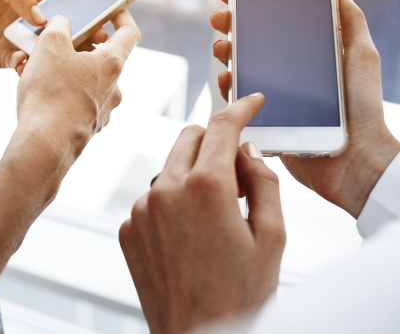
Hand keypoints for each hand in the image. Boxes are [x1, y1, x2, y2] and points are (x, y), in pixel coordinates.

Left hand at [0, 0, 108, 68]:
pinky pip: (25, 65)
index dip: (80, 0)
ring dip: (59, 53)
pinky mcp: (2, 58)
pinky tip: (28, 67)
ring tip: (70, 59)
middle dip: (80, 31)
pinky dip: (31, 68)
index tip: (101, 9)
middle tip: (98, 40)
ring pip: (47, 48)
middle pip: (59, 24)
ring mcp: (14, 38)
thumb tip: (41, 15)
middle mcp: (23, 16)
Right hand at [0, 10, 138, 333]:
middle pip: (101, 58)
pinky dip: (56, 91)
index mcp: (112, 64)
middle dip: (76, 45)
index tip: (111, 9)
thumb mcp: (50, 45)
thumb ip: (58, 26)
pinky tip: (31, 89)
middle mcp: (114, 88)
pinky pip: (73, 101)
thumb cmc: (50, 93)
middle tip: (52, 39)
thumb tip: (63, 22)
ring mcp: (101, 110)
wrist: (43, 146)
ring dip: (61, 69)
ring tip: (28, 65)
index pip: (129, 32)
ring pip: (83, 81)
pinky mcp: (84, 127)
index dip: (121, 16)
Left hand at [119, 96, 284, 332]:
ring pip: (170, 168)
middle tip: (237, 175)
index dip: (240, 109)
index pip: (221, 127)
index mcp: (206, 187)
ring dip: (192, 175)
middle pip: (189, 138)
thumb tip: (247, 151)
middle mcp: (165, 191)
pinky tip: (189, 237)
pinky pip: (152, 198)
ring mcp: (141, 210)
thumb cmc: (240, 296)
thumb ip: (262, 182)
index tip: (250, 103)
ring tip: (214, 217)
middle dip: (214, 142)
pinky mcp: (128, 229)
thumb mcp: (272, 237)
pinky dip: (172, 203)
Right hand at [210, 0, 399, 217]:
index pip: (276, 22)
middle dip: (232, 25)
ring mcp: (274, 96)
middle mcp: (288, 72)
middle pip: (252, 42)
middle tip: (221, 17)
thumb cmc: (364, 108)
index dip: (253, 4)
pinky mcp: (264, 120)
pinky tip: (227, 77)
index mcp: (307, 53)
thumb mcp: (361, 56)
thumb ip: (350, 22)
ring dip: (226, 52)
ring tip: (223, 46)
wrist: (355, 159)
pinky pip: (238, 102)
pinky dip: (228, 87)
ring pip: (240, 68)